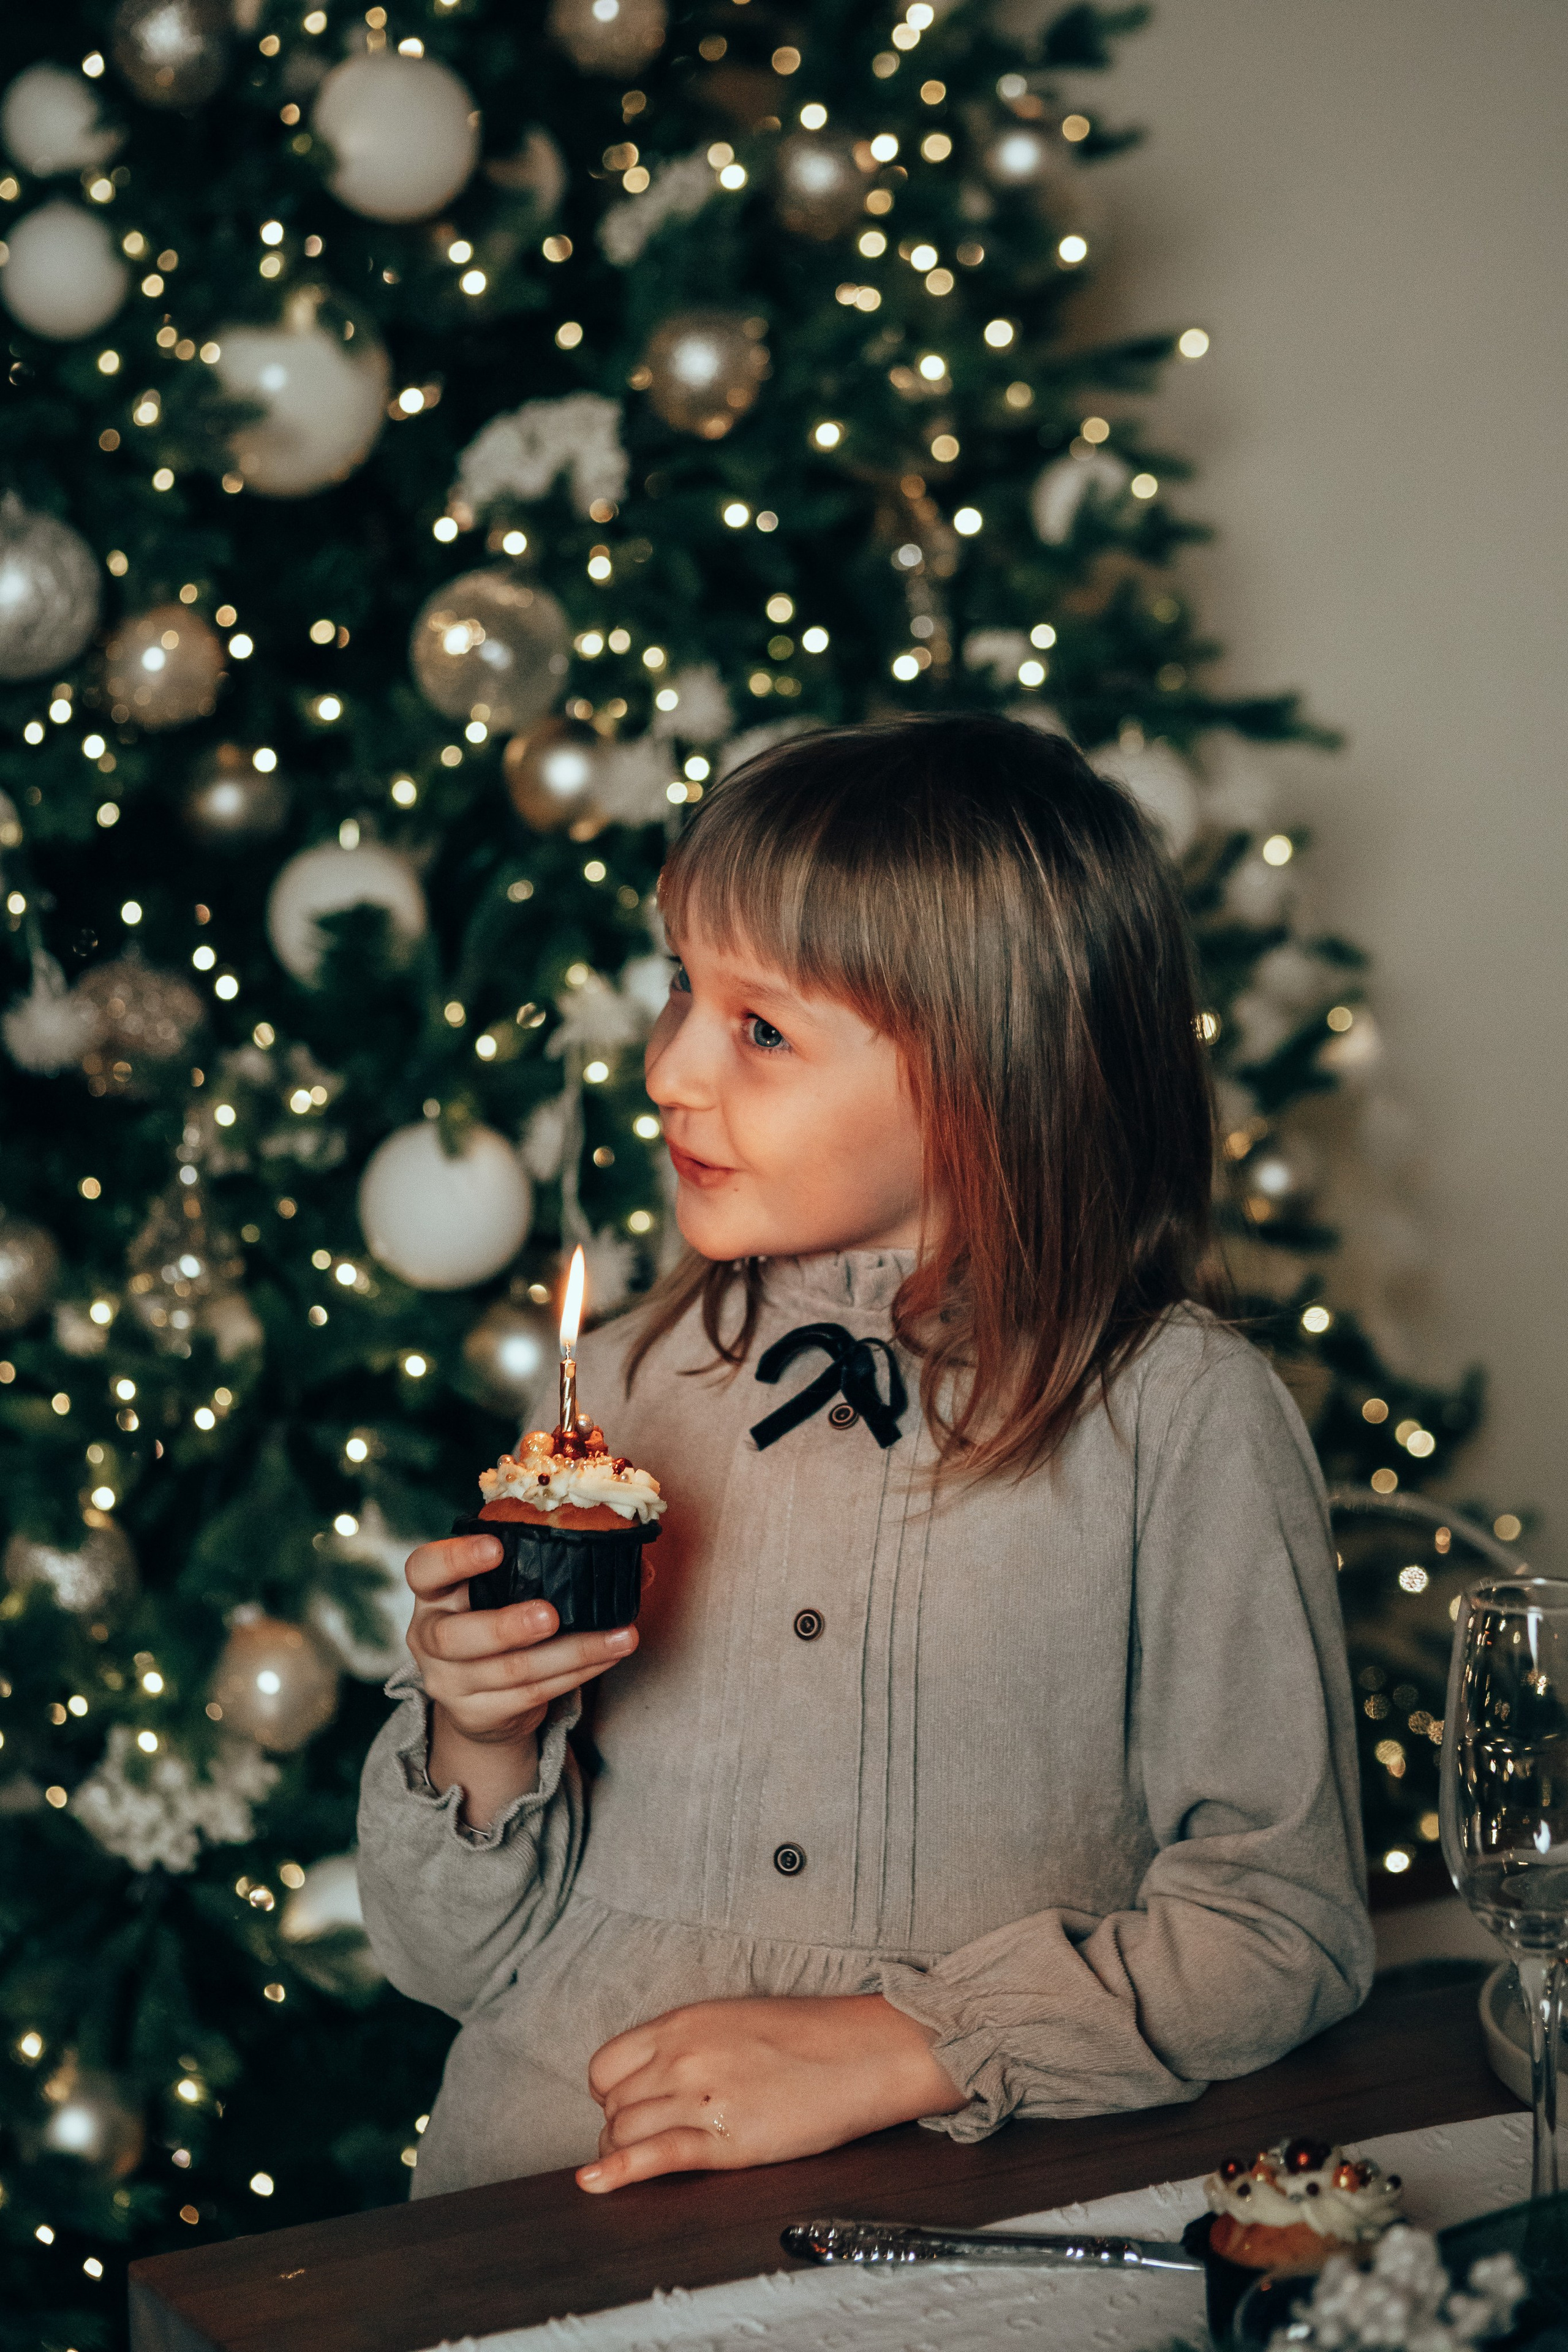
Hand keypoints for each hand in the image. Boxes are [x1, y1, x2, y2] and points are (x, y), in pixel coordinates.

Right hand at [407, 1535, 638, 1828]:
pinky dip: (577, 1673)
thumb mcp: (500, 1591)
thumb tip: (627, 1551)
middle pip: (455, 1636)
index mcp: (433, 1593)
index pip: (424, 1570)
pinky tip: (609, 1655)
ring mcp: (448, 1683)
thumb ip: (541, 1565)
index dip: (455, 1558)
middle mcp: (428, 1638)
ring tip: (619, 1637)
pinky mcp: (477, 1715)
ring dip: (572, 1652)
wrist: (480, 1700)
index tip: (496, 1547)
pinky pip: (533, 1695)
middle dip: (505, 1626)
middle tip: (549, 1615)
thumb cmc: (497, 1620)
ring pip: (509, 1671)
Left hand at [576, 1993, 963, 2192]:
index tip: (623, 2105)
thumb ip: (687, 2044)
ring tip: (647, 2160)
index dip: (609, 2093)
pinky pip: (654, 2157)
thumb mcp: (732, 2019)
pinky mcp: (724, 2140)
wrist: (861, 2052)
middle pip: (614, 2105)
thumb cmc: (807, 2035)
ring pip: (625, 2133)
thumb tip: (654, 2075)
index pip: (606, 2065)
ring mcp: (700, 2098)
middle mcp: (682, 2057)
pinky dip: (617, 2173)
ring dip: (626, 2153)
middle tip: (647, 2136)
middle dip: (620, 2126)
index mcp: (682, 2023)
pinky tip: (594, 2185)